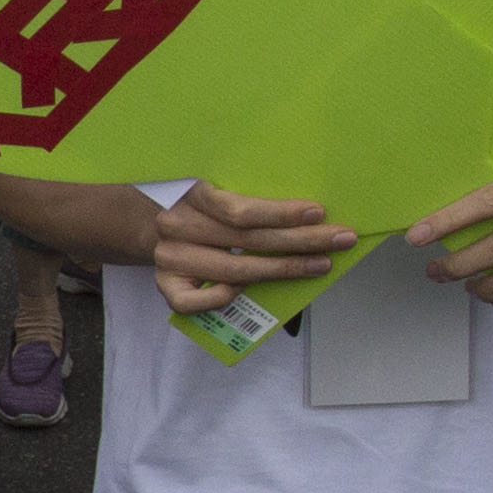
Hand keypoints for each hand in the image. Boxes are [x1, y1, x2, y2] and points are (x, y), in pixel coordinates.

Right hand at [142, 181, 359, 315]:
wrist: (152, 222)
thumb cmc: (203, 208)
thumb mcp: (220, 189)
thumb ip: (250, 198)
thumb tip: (310, 213)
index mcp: (190, 192)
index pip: (240, 210)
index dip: (281, 214)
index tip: (318, 213)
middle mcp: (176, 224)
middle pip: (247, 240)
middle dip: (300, 242)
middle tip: (339, 240)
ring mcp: (168, 257)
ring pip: (233, 271)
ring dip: (282, 270)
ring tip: (319, 264)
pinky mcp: (164, 285)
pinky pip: (195, 303)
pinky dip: (224, 298)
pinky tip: (247, 291)